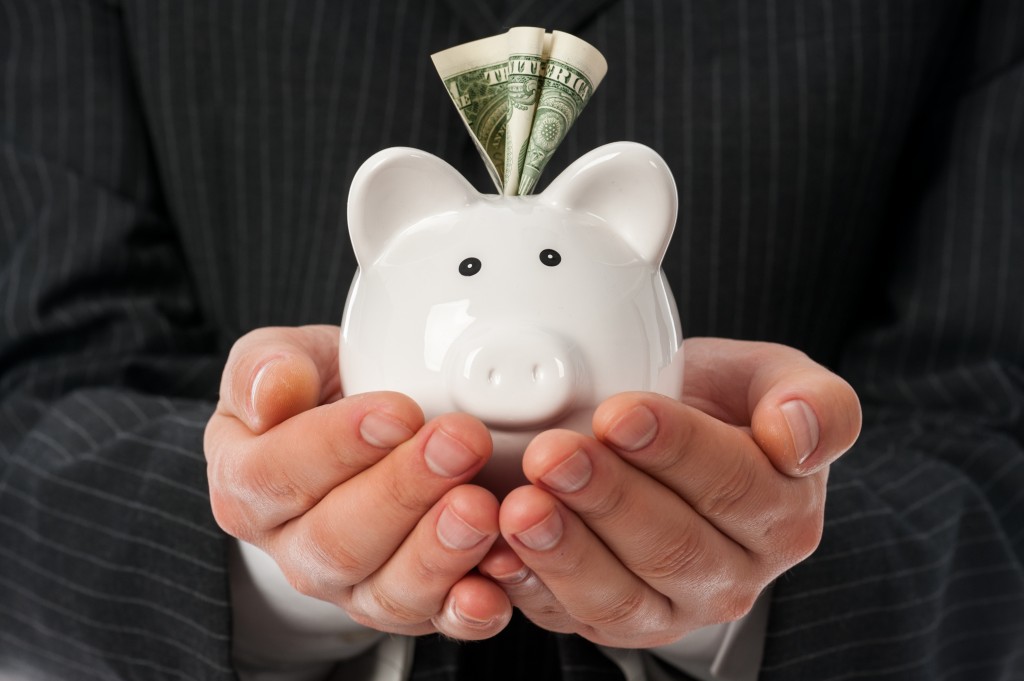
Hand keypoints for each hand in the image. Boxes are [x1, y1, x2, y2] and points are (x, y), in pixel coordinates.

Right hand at [204, 325, 511, 639]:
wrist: (363, 428)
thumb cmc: (321, 391)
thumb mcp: (285, 359)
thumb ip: (266, 366)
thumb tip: (273, 389)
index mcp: (245, 484)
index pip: (276, 475)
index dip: (337, 444)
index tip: (398, 410)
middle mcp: (293, 548)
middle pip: (337, 540)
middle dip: (404, 490)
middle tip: (461, 441)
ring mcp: (350, 587)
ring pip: (386, 590)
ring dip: (438, 551)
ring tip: (482, 506)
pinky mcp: (407, 608)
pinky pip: (435, 620)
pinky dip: (467, 609)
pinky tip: (494, 585)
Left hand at [479, 338, 860, 647]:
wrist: (677, 449)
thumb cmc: (724, 410)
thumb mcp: (778, 383)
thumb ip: (815, 402)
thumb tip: (798, 432)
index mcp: (782, 512)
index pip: (732, 484)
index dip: (674, 450)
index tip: (619, 413)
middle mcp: (734, 573)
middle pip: (672, 545)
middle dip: (607, 498)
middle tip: (553, 454)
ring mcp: (675, 608)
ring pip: (623, 596)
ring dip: (567, 552)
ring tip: (521, 507)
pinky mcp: (619, 625)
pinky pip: (573, 619)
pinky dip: (532, 590)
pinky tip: (499, 555)